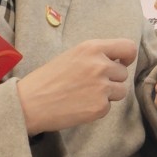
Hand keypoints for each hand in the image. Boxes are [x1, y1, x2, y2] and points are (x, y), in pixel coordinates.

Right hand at [18, 38, 137, 135]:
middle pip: (123, 73)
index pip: (128, 48)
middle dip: (111, 80)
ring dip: (107, 94)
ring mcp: (102, 87)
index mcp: (92, 48)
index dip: (127, 57)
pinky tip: (79, 106)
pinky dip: (97, 108)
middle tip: (89, 85)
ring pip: (120, 91)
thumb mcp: (71, 56)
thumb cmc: (46, 80)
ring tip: (84, 95)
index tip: (121, 63)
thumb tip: (118, 62)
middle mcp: (100, 65)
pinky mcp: (100, 107)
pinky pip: (108, 107)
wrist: (27, 104)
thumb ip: (95, 56)